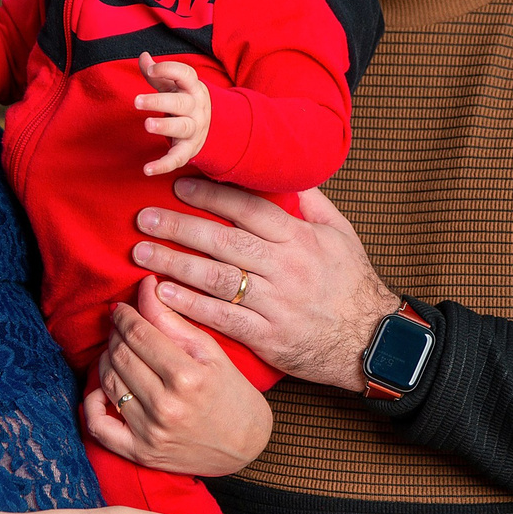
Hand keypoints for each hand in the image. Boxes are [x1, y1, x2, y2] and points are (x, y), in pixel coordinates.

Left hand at [82, 278, 272, 476]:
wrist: (245, 447)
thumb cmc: (232, 393)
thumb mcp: (211, 352)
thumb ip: (173, 320)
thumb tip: (146, 288)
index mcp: (187, 376)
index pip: (138, 334)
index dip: (125, 315)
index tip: (122, 309)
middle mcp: (166, 406)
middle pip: (120, 356)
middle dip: (115, 334)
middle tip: (121, 329)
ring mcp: (151, 432)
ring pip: (107, 383)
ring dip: (105, 361)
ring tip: (117, 352)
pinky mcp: (141, 453)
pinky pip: (98, 427)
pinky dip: (91, 405)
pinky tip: (100, 391)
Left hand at [130, 179, 399, 390]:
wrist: (371, 341)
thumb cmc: (351, 284)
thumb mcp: (341, 234)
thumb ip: (311, 202)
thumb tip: (285, 172)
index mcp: (301, 239)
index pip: (249, 209)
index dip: (212, 196)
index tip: (178, 186)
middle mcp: (287, 268)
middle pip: (224, 242)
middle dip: (179, 227)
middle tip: (144, 218)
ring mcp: (277, 303)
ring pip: (218, 279)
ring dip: (175, 264)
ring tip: (141, 254)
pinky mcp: (269, 337)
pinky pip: (223, 318)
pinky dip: (191, 306)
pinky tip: (163, 295)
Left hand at [134, 53, 209, 175]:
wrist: (211, 125)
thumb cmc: (184, 99)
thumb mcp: (172, 85)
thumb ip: (156, 73)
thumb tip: (144, 57)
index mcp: (193, 88)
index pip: (185, 74)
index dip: (169, 70)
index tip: (152, 70)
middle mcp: (196, 108)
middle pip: (180, 103)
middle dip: (159, 101)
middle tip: (137, 101)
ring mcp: (194, 129)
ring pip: (182, 128)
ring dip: (165, 127)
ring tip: (148, 124)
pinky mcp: (189, 149)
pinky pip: (177, 158)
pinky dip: (163, 165)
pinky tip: (147, 169)